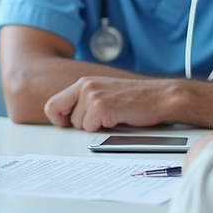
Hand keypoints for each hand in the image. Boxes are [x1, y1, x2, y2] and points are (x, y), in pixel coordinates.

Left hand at [43, 76, 168, 131]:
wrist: (160, 97)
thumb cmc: (137, 99)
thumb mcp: (105, 94)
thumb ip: (85, 101)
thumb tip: (68, 119)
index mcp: (84, 82)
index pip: (52, 104)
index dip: (58, 119)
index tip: (67, 124)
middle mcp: (85, 86)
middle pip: (66, 118)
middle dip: (81, 125)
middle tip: (100, 121)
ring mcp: (92, 95)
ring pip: (79, 125)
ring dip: (95, 127)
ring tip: (113, 117)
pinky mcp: (101, 107)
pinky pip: (91, 128)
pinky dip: (104, 129)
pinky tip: (117, 119)